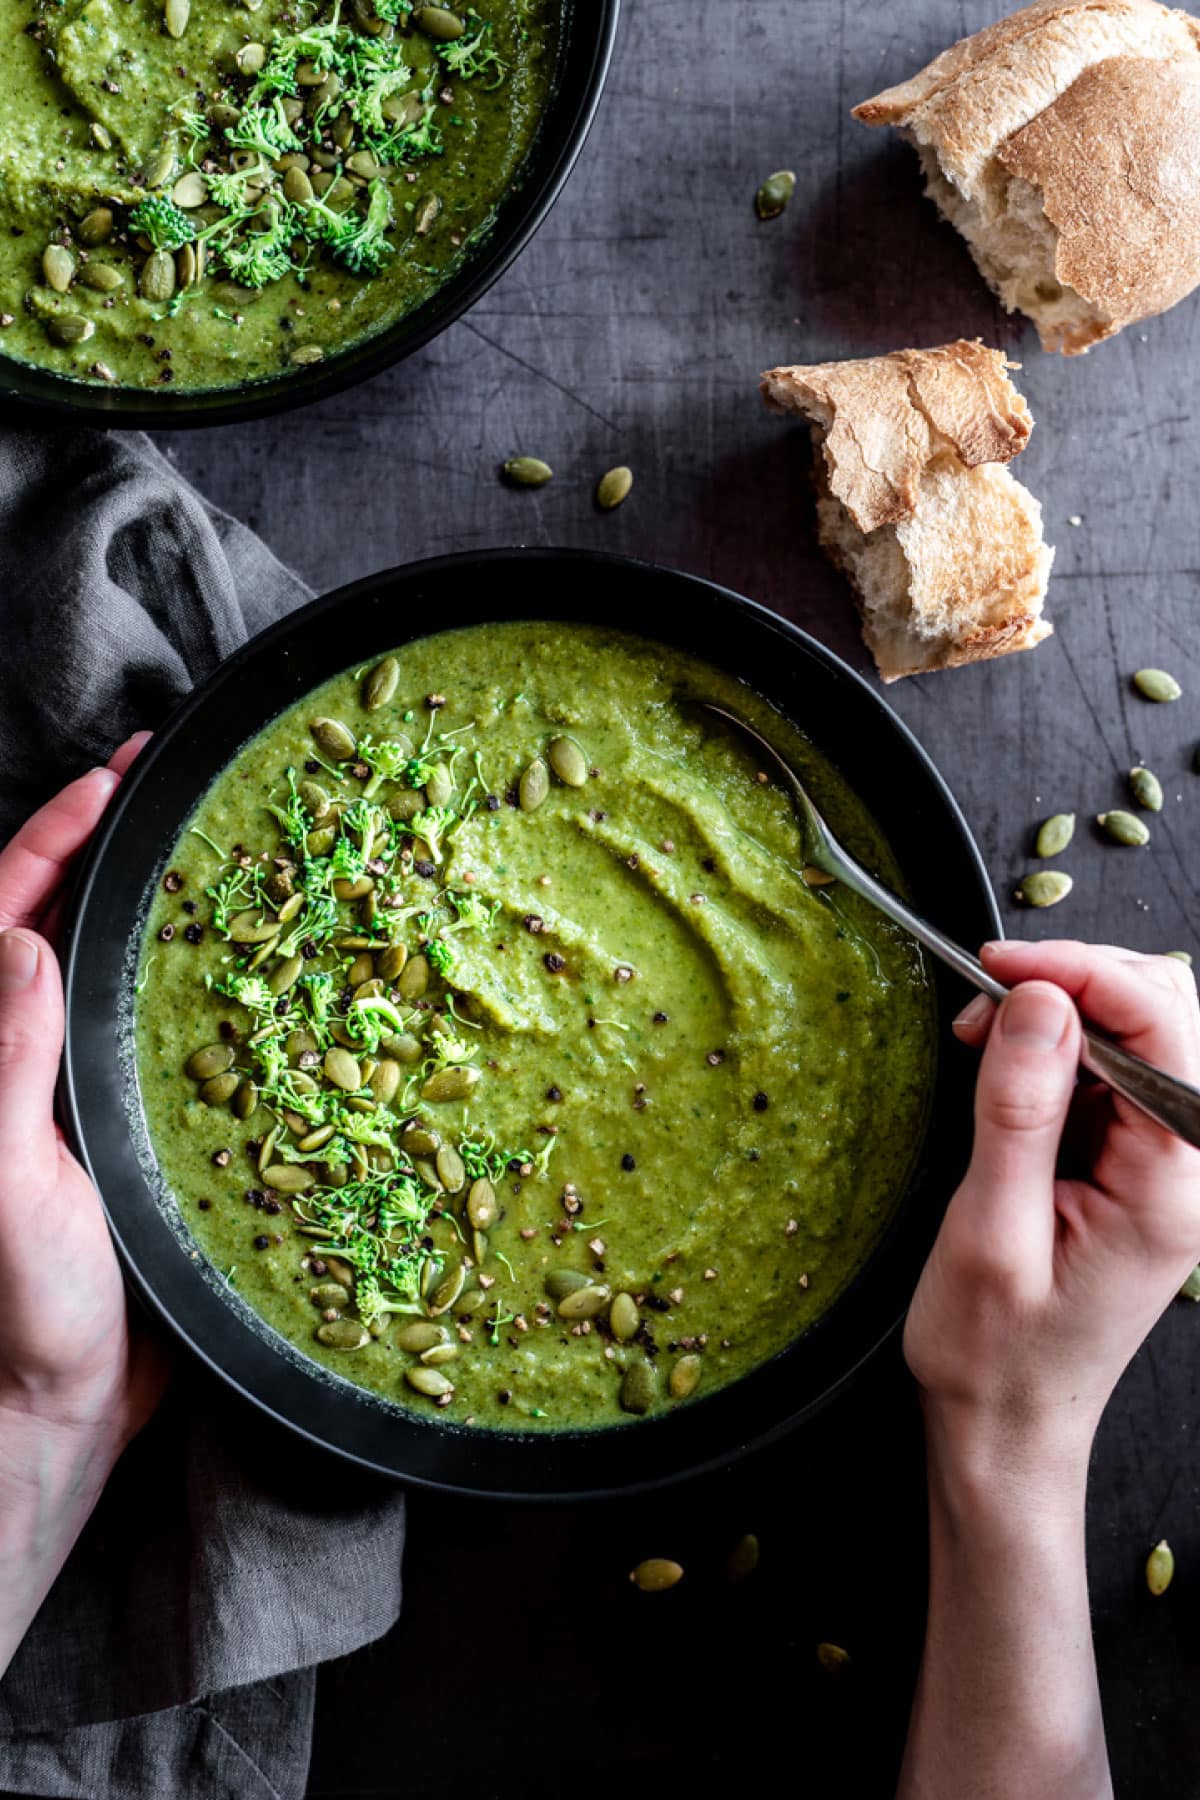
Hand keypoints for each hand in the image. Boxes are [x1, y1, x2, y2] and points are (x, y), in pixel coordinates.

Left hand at [0, 739, 166, 1674]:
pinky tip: (271, 975)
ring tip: (232, 858)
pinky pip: (175, 1041)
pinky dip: (216, 994)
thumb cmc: (21, 1316)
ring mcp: (88, 1094)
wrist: (65, 1415)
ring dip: (166, 913)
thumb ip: (5, 1073)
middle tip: (179, 791)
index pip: (5, 913)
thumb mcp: (8, 1192)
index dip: (52, 837)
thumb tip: (20, 941)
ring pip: (126, 976)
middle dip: (113, 850)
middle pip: (64, 924)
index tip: (114, 779)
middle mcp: (33, 1061)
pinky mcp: (141, 1133)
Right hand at [905, 940, 1199, 1480]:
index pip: (1162, 1028)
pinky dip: (1051, 1044)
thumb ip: (1019, 1111)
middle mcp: (1183, 1165)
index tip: (1000, 965)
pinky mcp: (1128, 1161)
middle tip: (983, 999)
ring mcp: (1160, 1162)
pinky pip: (1107, 1069)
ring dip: (1058, 1009)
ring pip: (1136, 1030)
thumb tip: (1038, 1001)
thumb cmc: (994, 1351)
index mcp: (1169, 1186)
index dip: (1083, 974)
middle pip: (1163, 1014)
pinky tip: (1000, 1059)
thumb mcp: (988, 1230)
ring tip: (981, 1031)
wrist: (1003, 1423)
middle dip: (1073, 981)